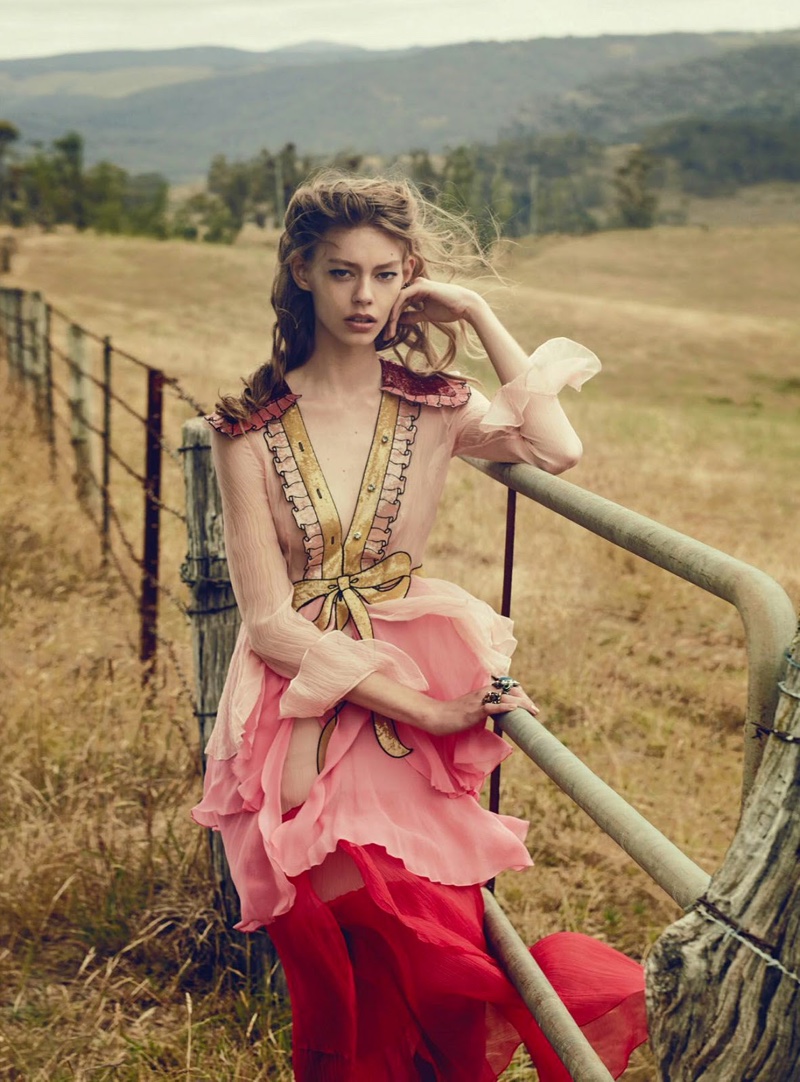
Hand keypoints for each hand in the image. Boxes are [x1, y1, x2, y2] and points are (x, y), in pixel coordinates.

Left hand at [385, 278, 484, 338]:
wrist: (464, 306)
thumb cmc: (449, 309)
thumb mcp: (426, 315)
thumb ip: (412, 316)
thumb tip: (399, 320)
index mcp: (416, 292)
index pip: (399, 305)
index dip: (392, 320)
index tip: (389, 334)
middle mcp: (415, 286)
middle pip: (396, 302)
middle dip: (389, 320)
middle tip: (385, 336)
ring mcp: (417, 284)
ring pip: (397, 300)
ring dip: (391, 316)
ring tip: (389, 331)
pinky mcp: (420, 286)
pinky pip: (403, 296)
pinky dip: (397, 308)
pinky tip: (393, 320)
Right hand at [420, 682, 538, 736]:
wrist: (436, 716)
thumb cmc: (453, 714)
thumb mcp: (473, 709)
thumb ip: (485, 708)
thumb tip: (499, 716)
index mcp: (483, 691)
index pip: (506, 687)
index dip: (520, 694)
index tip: (529, 705)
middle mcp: (483, 692)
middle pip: (509, 690)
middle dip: (524, 699)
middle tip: (535, 710)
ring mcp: (478, 701)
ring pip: (503, 698)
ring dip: (520, 704)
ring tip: (531, 710)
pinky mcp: (474, 711)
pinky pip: (491, 707)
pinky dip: (503, 707)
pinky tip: (513, 708)